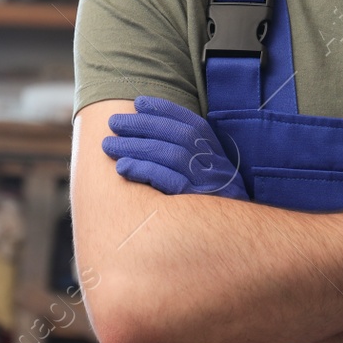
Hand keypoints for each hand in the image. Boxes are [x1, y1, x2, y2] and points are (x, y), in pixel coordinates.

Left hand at [101, 95, 247, 198]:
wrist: (234, 239)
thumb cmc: (208, 202)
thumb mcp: (206, 173)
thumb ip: (185, 153)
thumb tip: (148, 129)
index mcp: (216, 153)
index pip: (192, 123)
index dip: (165, 109)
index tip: (138, 102)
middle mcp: (215, 165)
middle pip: (179, 135)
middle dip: (143, 124)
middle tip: (114, 122)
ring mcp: (209, 184)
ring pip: (172, 155)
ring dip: (137, 146)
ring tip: (108, 145)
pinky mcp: (198, 205)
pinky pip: (171, 182)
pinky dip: (146, 170)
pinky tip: (123, 167)